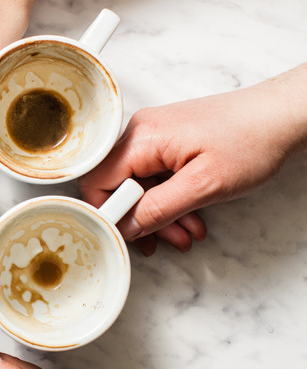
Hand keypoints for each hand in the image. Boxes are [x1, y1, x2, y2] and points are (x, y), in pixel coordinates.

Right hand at [79, 64, 306, 254]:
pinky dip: (169, 200)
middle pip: (118, 185)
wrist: (282, 115)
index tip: (128, 235)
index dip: (109, 212)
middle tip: (163, 241)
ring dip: (159, 214)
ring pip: (138, 185)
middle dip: (140, 219)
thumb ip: (158, 209)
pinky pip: (154, 176)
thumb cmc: (252, 140)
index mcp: (142, 137)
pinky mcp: (167, 142)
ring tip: (187, 233)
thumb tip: (126, 227)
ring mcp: (154, 136)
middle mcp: (141, 132)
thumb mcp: (204, 186)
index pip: (98, 181)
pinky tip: (190, 216)